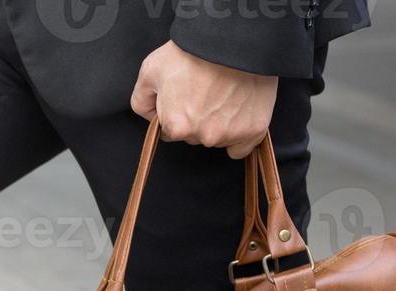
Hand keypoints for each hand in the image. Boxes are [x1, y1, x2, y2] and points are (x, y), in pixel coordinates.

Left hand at [130, 41, 277, 159]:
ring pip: (218, 138)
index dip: (176, 112)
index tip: (185, 95)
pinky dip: (240, 135)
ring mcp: (230, 134)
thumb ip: (142, 101)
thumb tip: (150, 117)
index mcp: (177, 127)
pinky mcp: (253, 129)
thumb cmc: (192, 51)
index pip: (171, 132)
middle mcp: (203, 136)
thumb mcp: (151, 70)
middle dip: (197, 118)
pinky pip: (242, 147)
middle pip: (195, 136)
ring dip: (219, 123)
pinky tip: (238, 114)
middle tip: (206, 90)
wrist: (234, 38)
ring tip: (224, 93)